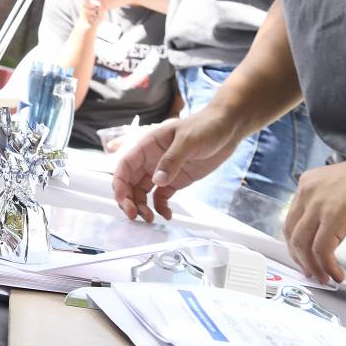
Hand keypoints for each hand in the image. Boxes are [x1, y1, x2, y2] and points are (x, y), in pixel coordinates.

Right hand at [112, 108, 245, 222]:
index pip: (125, 165)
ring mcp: (162, 171)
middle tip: (134, 215)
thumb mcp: (187, 140)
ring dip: (142, 206)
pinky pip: (161, 197)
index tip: (123, 200)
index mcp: (147, 145)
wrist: (226, 130)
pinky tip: (167, 215)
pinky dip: (160, 207)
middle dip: (128, 200)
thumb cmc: (204, 127)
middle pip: (130, 182)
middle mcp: (149, 159)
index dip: (119, 183)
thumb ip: (172, 160)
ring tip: (149, 219)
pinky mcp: (175, 180)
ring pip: (142, 192)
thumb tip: (157, 181)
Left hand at [284, 156, 345, 283]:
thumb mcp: (339, 190)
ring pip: (303, 244)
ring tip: (325, 277)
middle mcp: (306, 193)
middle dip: (299, 257)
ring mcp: (318, 205)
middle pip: (292, 233)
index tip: (304, 258)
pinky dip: (327, 266)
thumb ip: (326, 205)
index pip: (292, 219)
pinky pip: (322, 249)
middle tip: (311, 272)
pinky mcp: (334, 218)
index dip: (295, 243)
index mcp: (306, 185)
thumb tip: (325, 232)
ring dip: (313, 266)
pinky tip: (337, 274)